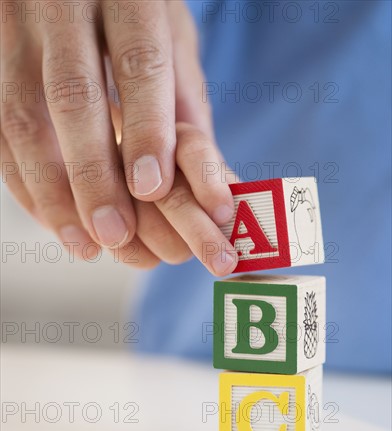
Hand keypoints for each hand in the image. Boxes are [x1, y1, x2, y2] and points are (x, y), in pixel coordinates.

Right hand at [1, 1, 235, 272]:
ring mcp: (18, 32)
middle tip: (116, 234)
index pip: (138, 63)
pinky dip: (26, 183)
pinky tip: (54, 220)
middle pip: (73, 98)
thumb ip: (184, 104)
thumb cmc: (138, 14)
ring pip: (23, 118)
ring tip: (86, 243)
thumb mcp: (173, 41)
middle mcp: (64, 7)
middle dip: (93, 175)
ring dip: (53, 193)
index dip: (144, 130)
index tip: (151, 189)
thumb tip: (211, 183)